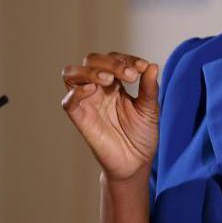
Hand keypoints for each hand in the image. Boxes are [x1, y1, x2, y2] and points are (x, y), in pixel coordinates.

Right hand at [61, 52, 159, 181]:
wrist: (136, 163)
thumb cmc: (141, 135)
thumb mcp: (150, 108)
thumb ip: (149, 87)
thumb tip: (153, 66)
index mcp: (115, 84)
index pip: (114, 59)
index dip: (127, 59)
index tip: (143, 68)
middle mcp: (98, 89)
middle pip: (91, 61)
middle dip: (111, 63)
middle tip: (131, 76)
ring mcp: (87, 102)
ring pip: (72, 74)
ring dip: (90, 71)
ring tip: (110, 79)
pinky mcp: (80, 119)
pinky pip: (68, 101)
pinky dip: (76, 92)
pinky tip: (92, 89)